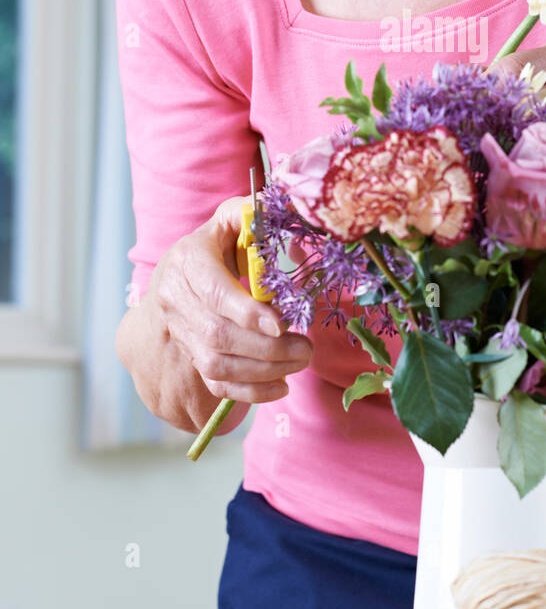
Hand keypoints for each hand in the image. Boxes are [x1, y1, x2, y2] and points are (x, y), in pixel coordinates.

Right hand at [150, 195, 312, 404]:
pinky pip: (215, 384)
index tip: (282, 323)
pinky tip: (280, 386)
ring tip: (300, 362)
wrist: (177, 272)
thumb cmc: (219, 241)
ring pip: (216, 363)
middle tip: (306, 348)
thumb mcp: (233, 219)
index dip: (247, 312)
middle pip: (217, 334)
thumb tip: (291, 234)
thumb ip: (258, 217)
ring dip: (263, 370)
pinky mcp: (189, 354)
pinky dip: (249, 392)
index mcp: (187, 259)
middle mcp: (175, 297)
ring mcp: (178, 330)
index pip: (214, 293)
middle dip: (267, 347)